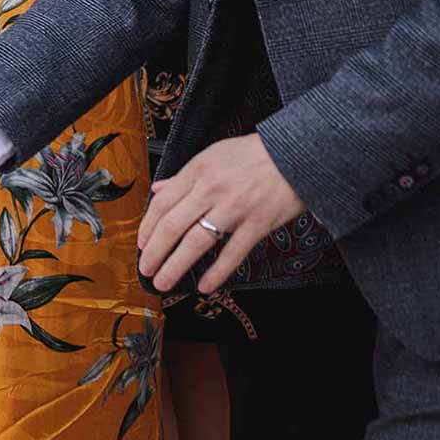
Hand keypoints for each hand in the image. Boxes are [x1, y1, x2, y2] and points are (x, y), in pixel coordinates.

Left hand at [136, 134, 307, 293]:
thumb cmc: (254, 154)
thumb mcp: (212, 154)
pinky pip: (233, 252)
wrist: (297, 154)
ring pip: (197, 241)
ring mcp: (234, 207)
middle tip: (146, 269)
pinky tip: (205, 286)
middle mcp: (211, 189)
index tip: (142, 245)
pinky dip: (217, 272)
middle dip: (154, 252)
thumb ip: (184, 175)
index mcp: (197, 171)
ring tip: (164, 281)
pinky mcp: (258, 223)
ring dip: (176, 265)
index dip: (148, 227)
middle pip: (172, 225)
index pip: (162, 203)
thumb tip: (158, 189)